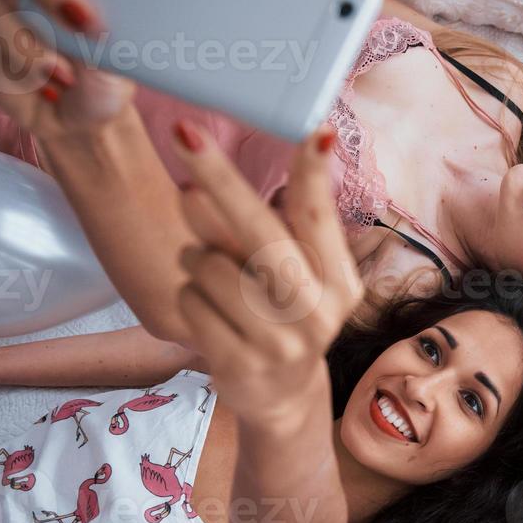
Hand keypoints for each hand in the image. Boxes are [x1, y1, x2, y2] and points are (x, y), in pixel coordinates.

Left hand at [169, 121, 364, 427]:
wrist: (282, 396)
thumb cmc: (281, 316)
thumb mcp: (284, 274)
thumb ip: (251, 231)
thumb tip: (198, 187)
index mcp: (339, 282)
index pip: (321, 216)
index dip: (314, 172)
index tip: (313, 126)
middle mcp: (317, 311)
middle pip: (260, 230)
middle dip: (218, 176)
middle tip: (183, 132)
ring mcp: (280, 342)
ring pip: (209, 264)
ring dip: (197, 260)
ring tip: (213, 279)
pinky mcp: (240, 364)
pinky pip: (189, 301)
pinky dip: (188, 296)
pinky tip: (207, 311)